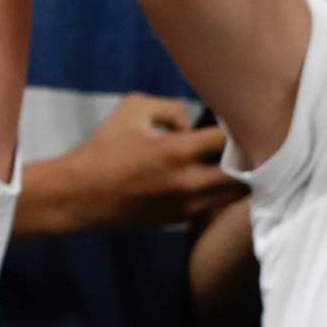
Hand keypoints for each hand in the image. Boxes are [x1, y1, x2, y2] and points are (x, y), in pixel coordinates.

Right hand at [54, 93, 246, 229]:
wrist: (79, 195)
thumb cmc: (103, 149)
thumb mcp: (131, 109)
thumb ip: (170, 107)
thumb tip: (191, 123)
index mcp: (178, 151)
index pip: (231, 139)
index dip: (238, 128)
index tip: (234, 122)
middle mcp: (188, 182)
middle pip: (245, 172)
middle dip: (248, 156)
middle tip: (245, 144)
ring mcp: (186, 204)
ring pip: (236, 194)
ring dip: (239, 177)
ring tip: (233, 162)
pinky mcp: (180, 219)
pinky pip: (216, 205)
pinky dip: (221, 192)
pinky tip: (212, 179)